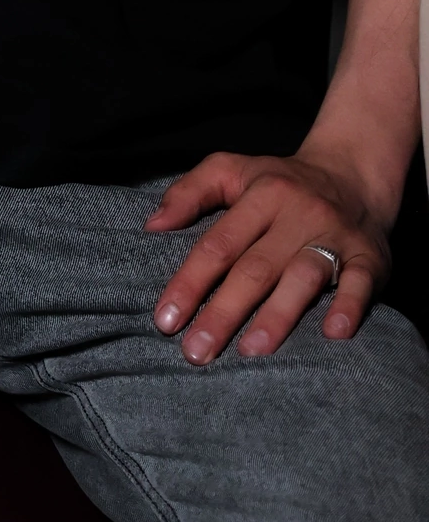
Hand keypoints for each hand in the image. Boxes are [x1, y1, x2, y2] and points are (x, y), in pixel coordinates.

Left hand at [146, 148, 391, 362]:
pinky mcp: (370, 256)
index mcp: (260, 195)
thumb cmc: (279, 181)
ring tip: (251, 351)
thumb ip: (189, 193)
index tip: (166, 320)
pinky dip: (348, 305)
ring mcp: (335, 236)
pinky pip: (360, 281)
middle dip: (223, 312)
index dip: (189, 283)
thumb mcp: (231, 169)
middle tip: (196, 352)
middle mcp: (297, 215)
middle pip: (255, 268)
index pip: (217, 244)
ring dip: (278, 315)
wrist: (353, 175)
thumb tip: (152, 226)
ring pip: (304, 277)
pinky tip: (333, 334)